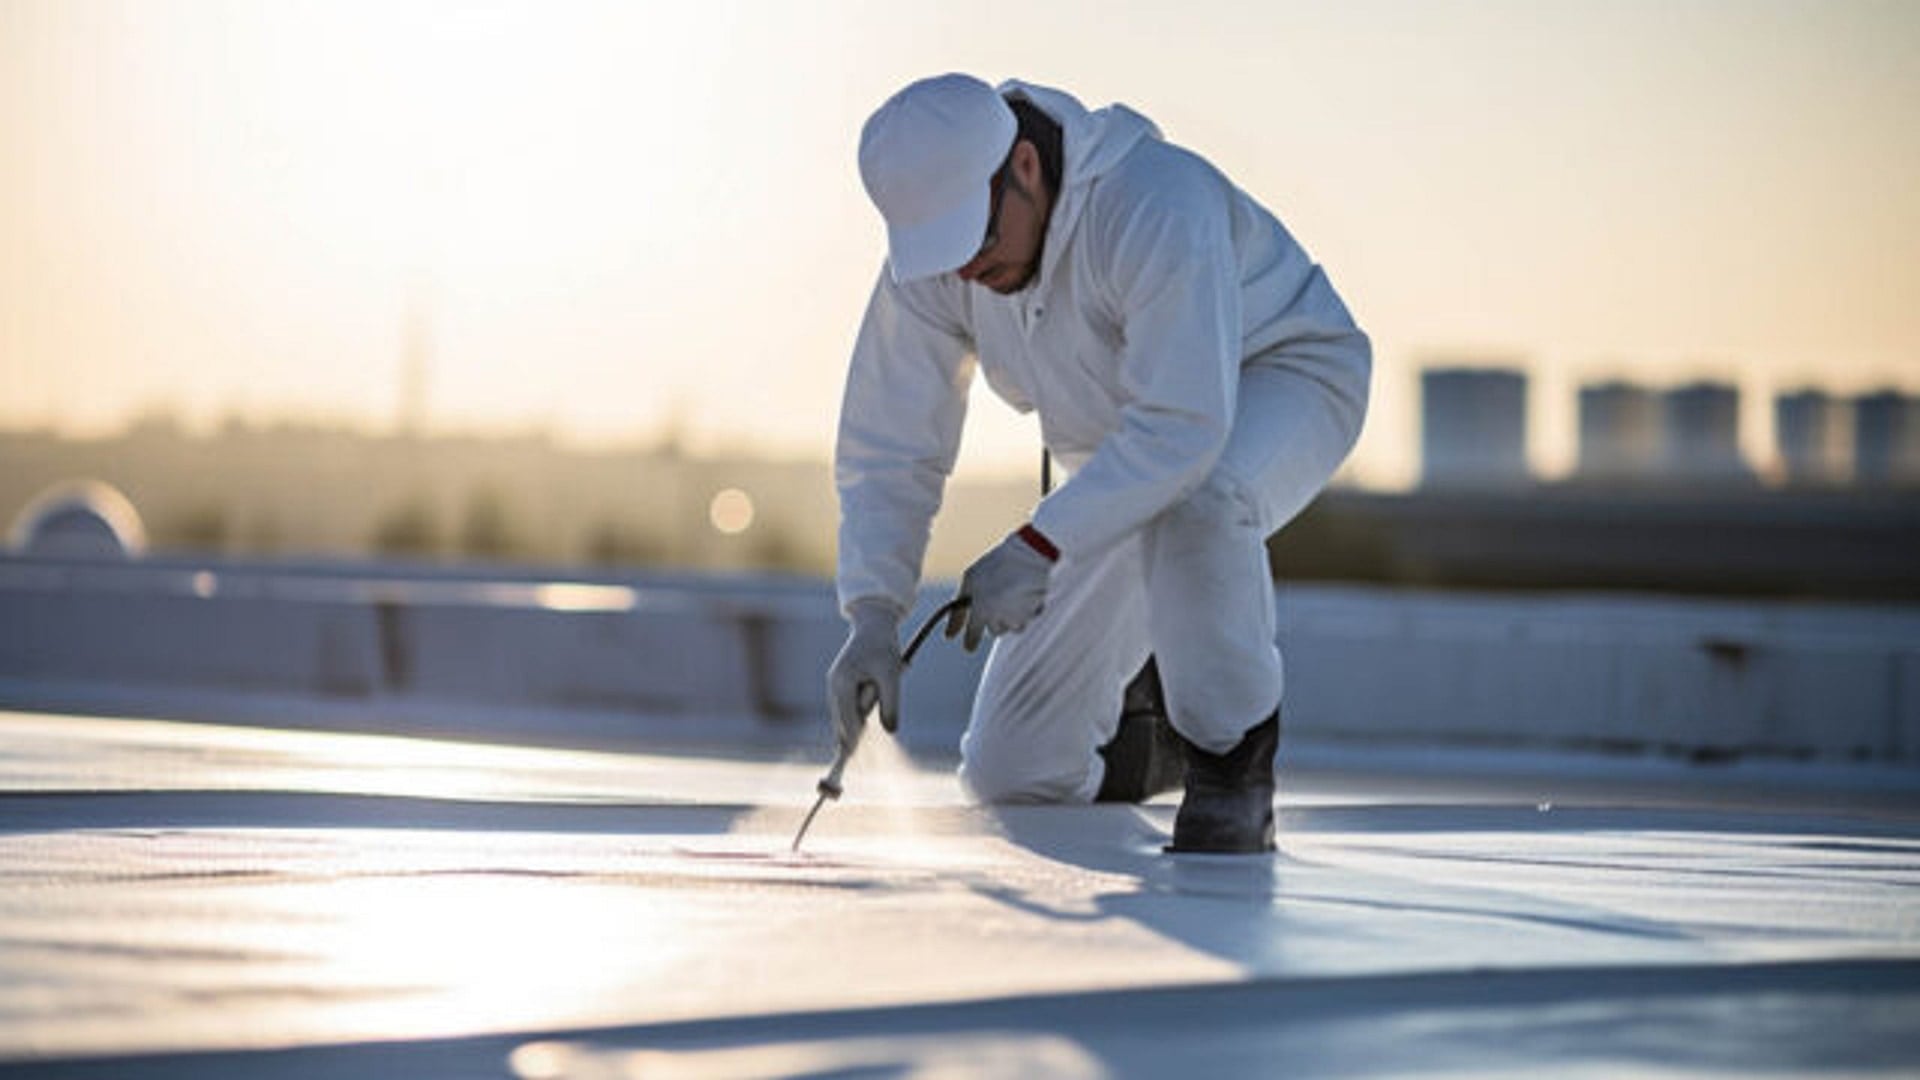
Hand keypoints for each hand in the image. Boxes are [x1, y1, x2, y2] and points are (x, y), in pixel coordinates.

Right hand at [826, 601, 902, 751]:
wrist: (874, 625)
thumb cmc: (883, 648)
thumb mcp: (891, 676)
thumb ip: (891, 704)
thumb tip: (890, 730)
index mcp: (842, 682)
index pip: (847, 719)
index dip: (852, 741)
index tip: (853, 759)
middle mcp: (834, 685)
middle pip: (842, 721)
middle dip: (853, 736)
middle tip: (853, 759)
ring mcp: (835, 685)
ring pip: (844, 716)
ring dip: (857, 724)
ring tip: (863, 730)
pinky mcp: (841, 684)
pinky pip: (847, 708)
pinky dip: (855, 717)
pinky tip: (861, 727)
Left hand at [945, 526, 1056, 651]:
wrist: (1026, 554)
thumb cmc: (994, 565)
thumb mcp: (969, 581)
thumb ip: (958, 610)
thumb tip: (949, 636)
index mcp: (980, 611)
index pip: (972, 636)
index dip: (970, 642)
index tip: (968, 647)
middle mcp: (998, 618)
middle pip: (995, 631)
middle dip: (994, 622)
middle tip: (997, 604)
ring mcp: (1017, 617)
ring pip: (1013, 628)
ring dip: (1011, 617)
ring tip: (1012, 595)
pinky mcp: (1034, 612)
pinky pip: (1029, 618)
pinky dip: (1027, 610)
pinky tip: (1025, 594)